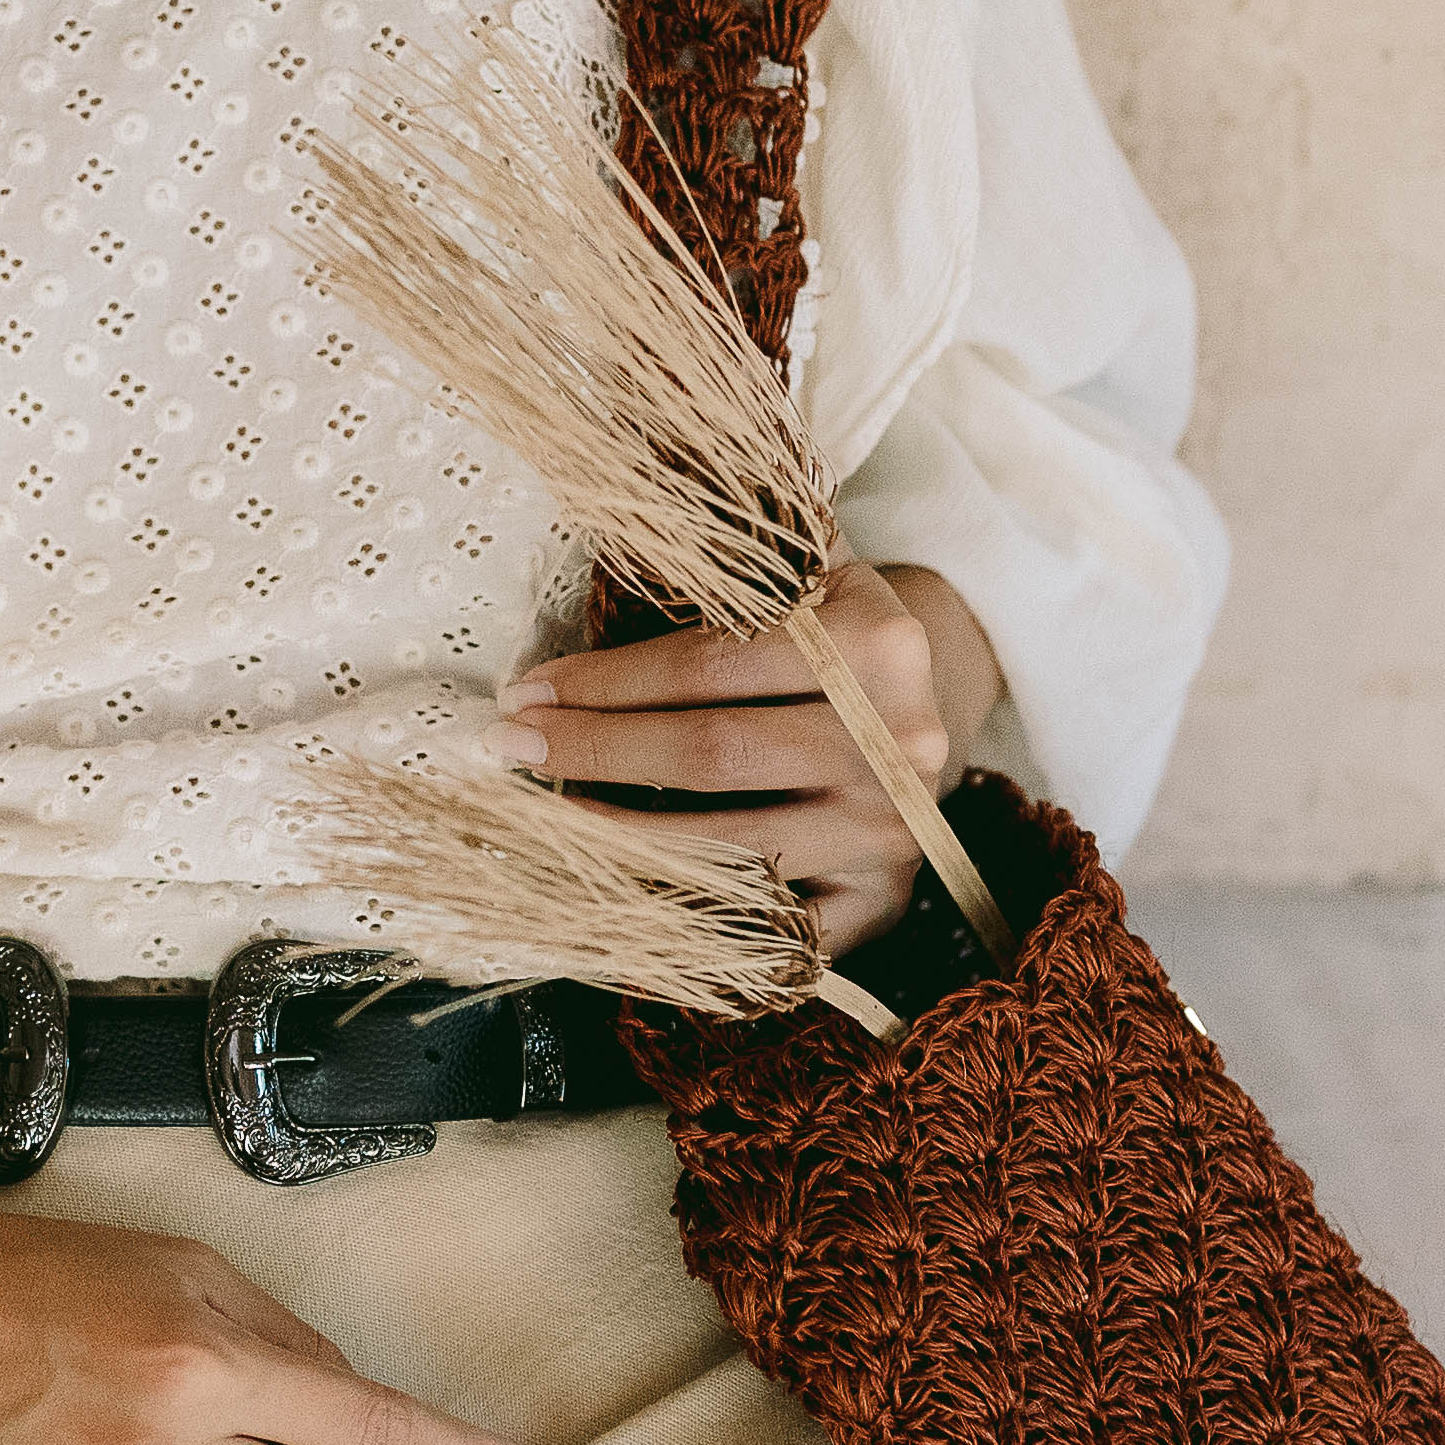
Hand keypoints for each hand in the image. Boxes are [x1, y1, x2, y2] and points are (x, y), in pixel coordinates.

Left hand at [492, 559, 998, 955]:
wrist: (932, 711)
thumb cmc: (834, 637)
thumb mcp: (806, 572)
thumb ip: (731, 555)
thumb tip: (624, 518)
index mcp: (875, 645)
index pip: (708, 666)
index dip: (605, 682)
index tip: (526, 693)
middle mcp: (896, 743)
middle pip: (712, 753)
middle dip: (597, 750)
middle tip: (512, 748)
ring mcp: (890, 831)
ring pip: (729, 843)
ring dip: (619, 835)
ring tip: (546, 815)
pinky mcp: (880, 904)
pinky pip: (767, 926)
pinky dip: (691, 915)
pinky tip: (622, 891)